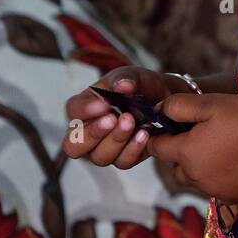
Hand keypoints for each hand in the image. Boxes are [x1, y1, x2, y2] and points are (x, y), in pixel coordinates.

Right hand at [62, 66, 189, 170]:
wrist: (164, 99)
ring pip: (99, 156)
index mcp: (85, 107)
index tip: (104, 104)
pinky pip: (122, 162)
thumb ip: (126, 78)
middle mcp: (89, 132)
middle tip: (113, 118)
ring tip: (133, 123)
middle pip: (74, 145)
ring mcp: (104, 149)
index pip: (73, 110)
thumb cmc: (139, 88)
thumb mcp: (133, 76)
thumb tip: (122, 85)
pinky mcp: (123, 158)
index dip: (85, 110)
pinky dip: (133, 149)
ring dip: (116, 140)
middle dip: (94, 133)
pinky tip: (143, 135)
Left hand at [144, 92, 237, 201]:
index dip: (161, 134)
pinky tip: (231, 161)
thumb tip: (160, 111)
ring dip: (197, 165)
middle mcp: (194, 176)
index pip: (157, 148)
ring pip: (193, 178)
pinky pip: (212, 187)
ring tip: (217, 147)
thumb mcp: (210, 103)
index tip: (173, 125)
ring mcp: (212, 189)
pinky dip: (216, 176)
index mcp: (186, 153)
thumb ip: (178, 106)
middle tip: (200, 134)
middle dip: (180, 152)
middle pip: (174, 166)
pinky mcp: (229, 196)